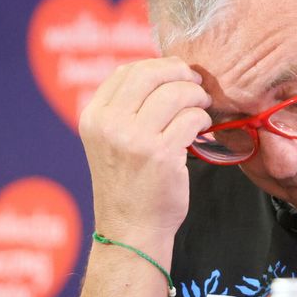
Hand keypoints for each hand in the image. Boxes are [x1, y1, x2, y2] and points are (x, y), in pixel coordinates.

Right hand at [78, 57, 211, 239]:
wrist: (131, 231)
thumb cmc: (129, 185)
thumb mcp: (110, 142)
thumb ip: (125, 109)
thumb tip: (162, 72)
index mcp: (94, 117)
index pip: (126, 71)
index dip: (157, 65)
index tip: (176, 73)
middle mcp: (109, 124)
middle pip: (150, 74)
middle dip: (179, 72)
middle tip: (196, 82)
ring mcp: (134, 139)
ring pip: (175, 93)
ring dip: (196, 95)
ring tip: (201, 107)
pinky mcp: (161, 154)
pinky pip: (191, 118)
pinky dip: (202, 118)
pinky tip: (202, 127)